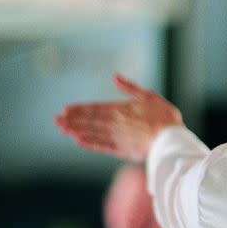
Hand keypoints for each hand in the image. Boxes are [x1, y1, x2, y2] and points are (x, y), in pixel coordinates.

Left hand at [55, 74, 182, 162]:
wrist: (170, 140)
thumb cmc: (164, 117)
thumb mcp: (149, 96)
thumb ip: (130, 88)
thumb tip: (115, 77)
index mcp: (121, 109)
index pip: (95, 108)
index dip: (79, 109)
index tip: (65, 110)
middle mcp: (115, 123)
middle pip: (89, 121)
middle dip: (72, 120)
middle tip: (56, 121)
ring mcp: (117, 137)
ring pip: (92, 133)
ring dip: (76, 131)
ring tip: (63, 130)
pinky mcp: (123, 150)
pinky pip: (102, 146)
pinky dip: (90, 144)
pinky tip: (79, 142)